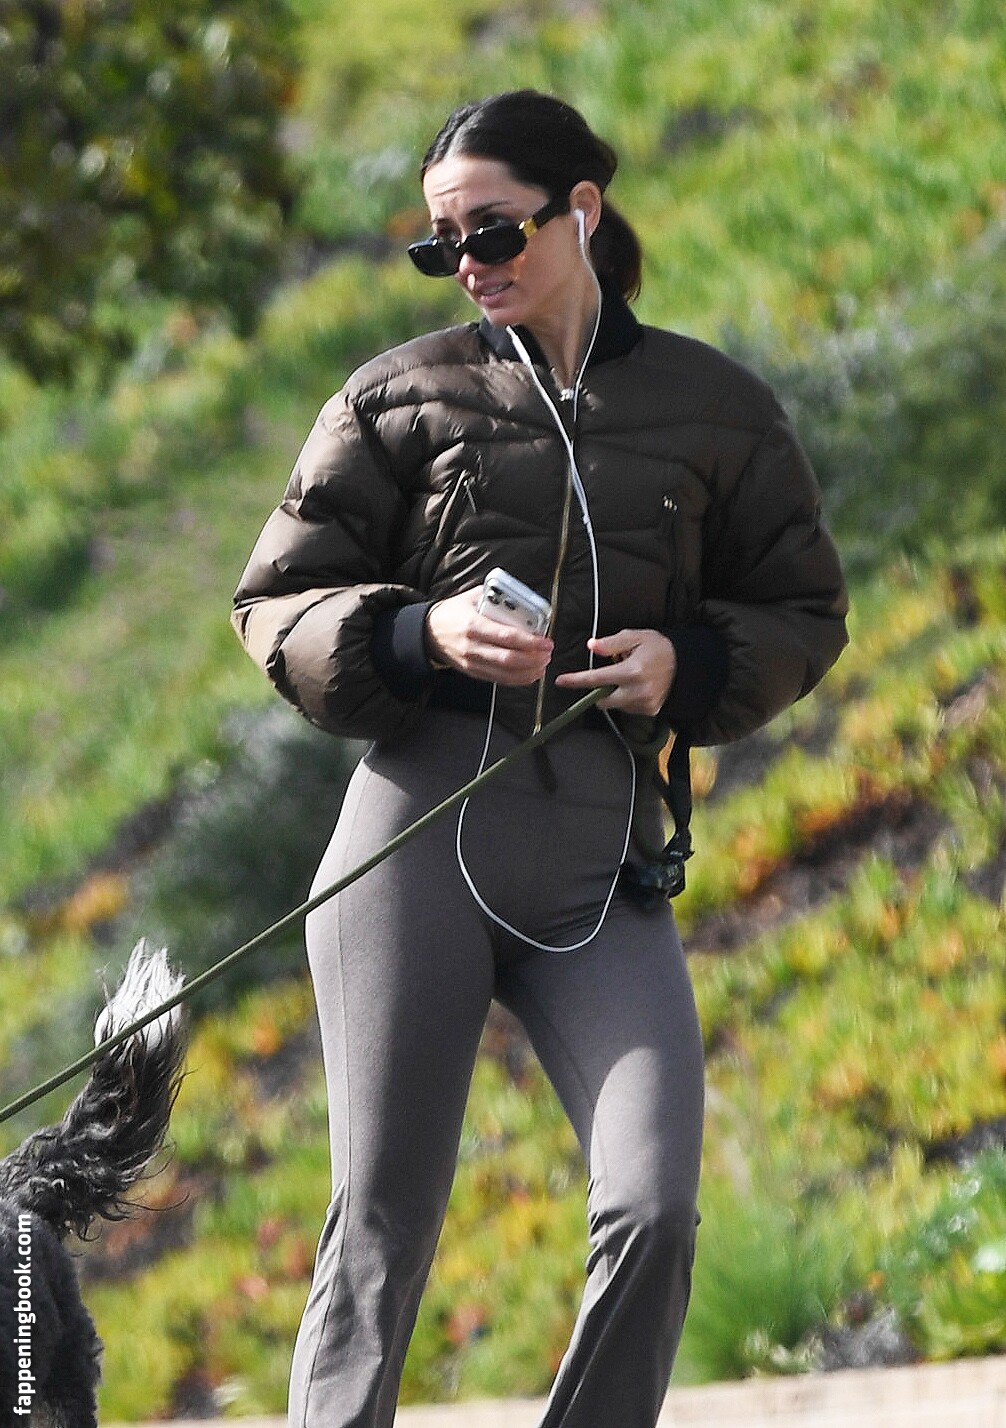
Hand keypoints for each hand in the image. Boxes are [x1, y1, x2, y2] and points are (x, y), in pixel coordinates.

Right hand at [425, 588, 553, 685]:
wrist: (429, 633)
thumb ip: (496, 597)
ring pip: (506, 673)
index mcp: (473, 625)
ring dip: (529, 671)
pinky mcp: (473, 673)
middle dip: (533, 658)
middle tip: (548, 652)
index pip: (506, 637)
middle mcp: (472, 647)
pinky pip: (499, 680)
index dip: (529, 641)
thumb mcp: (472, 598)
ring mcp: (472, 663)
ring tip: (543, 663)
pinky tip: (531, 673)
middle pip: (509, 659)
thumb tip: (523, 599)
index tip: (545, 641)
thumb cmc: (452, 613)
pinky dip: (518, 679)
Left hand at [554, 629, 676, 714]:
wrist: (686, 664)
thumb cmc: (658, 647)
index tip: (560, 681)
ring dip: (615, 694)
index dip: (576, 680)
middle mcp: (637, 691)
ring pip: (615, 705)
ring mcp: (644, 704)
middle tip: (611, 676)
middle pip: (602, 699)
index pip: (596, 679)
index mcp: (631, 671)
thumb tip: (592, 646)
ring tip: (631, 678)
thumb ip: (612, 643)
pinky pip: (628, 708)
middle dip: (600, 691)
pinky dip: (627, 699)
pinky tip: (639, 687)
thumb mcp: (636, 637)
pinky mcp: (650, 711)